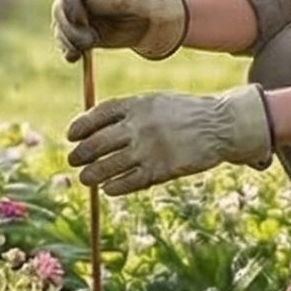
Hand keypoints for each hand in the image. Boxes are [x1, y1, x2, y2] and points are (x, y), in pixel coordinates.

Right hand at [51, 0, 187, 62]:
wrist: (147, 22)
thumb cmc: (141, 3)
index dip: (69, 0)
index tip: (80, 18)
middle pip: (60, 8)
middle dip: (69, 26)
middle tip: (89, 39)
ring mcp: (74, 14)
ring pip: (60, 27)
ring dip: (69, 40)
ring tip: (90, 44)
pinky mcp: (76, 32)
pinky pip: (64, 42)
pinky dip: (68, 50)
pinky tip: (75, 56)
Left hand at [66, 84, 274, 195]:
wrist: (220, 125)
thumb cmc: (185, 113)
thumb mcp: (156, 101)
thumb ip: (130, 111)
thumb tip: (97, 126)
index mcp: (137, 103)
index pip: (99, 114)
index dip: (81, 125)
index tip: (70, 135)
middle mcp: (139, 125)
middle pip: (99, 142)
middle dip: (81, 153)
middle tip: (73, 160)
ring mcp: (149, 148)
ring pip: (110, 165)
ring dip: (93, 173)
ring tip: (85, 178)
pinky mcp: (161, 169)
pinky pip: (130, 181)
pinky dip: (115, 187)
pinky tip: (108, 189)